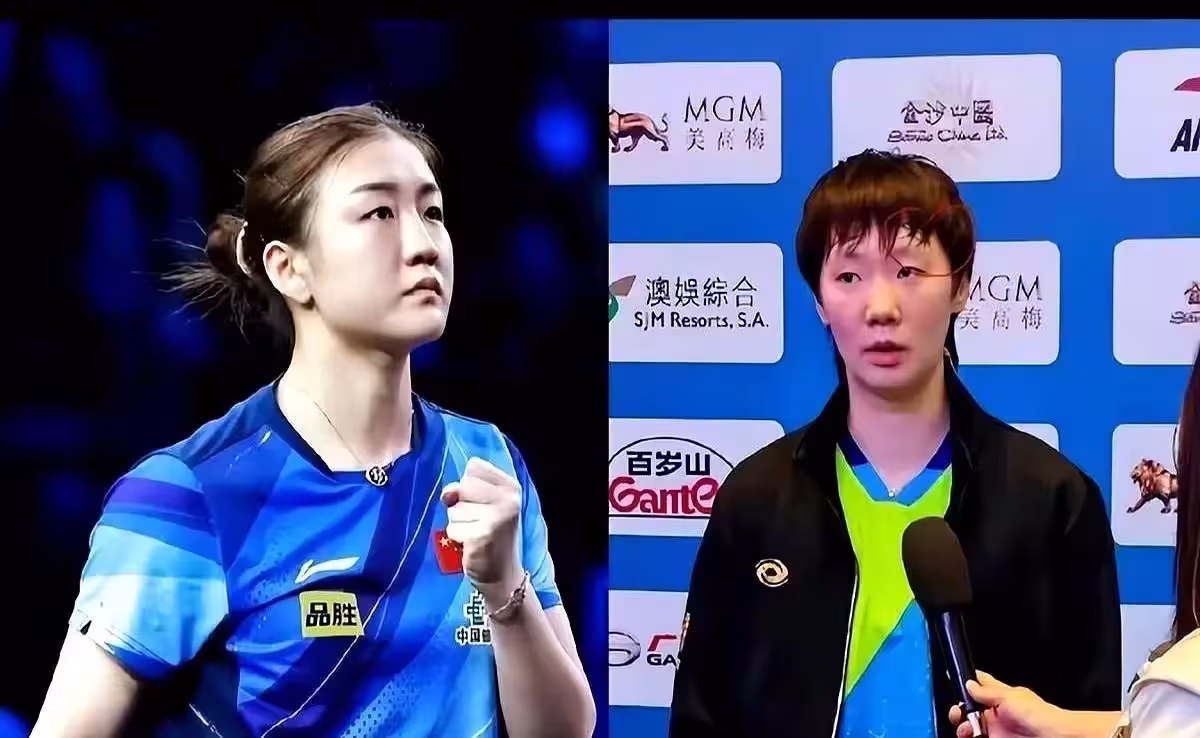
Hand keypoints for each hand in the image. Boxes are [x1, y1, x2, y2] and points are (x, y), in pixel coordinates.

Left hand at [440, 457, 521, 588]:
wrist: (502, 573)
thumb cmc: (490, 533)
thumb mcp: (483, 504)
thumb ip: (463, 489)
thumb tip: (448, 494)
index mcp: (511, 486)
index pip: (474, 466)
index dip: (469, 484)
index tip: (481, 501)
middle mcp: (508, 499)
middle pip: (462, 485)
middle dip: (461, 504)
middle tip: (478, 520)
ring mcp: (497, 518)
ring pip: (454, 509)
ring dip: (459, 522)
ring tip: (476, 532)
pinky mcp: (482, 536)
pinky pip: (452, 528)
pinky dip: (457, 538)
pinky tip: (472, 544)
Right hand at [948, 671, 1065, 737]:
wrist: (1052, 737)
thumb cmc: (1038, 714)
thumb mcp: (1008, 697)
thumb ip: (986, 692)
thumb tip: (969, 684)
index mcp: (1001, 696)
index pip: (982, 684)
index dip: (968, 681)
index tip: (956, 681)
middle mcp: (998, 712)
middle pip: (971, 708)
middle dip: (960, 709)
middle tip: (958, 713)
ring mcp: (997, 729)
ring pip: (971, 726)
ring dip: (963, 727)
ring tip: (966, 729)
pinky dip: (969, 737)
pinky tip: (968, 736)